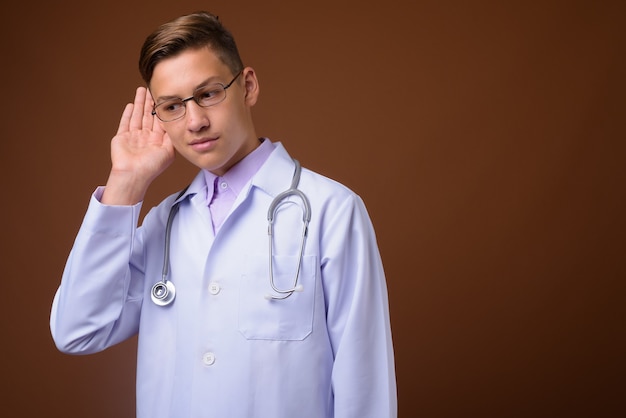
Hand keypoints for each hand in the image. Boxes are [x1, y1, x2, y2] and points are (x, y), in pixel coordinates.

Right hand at [102, 87, 174, 204]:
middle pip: (148, 115)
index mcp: (157, 141)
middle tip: (151, 87)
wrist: (134, 174)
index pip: (160, 120)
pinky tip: (131, 104)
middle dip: (150, 102)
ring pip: (137, 116)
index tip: (164, 96)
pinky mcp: (122, 137)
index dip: (162, 108)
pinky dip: (128, 113)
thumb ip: (171, 137)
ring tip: (141, 90)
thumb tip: (177, 123)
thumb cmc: (152, 166)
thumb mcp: (168, 151)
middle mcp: (146, 137)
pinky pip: (125, 122)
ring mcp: (133, 137)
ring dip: (139, 103)